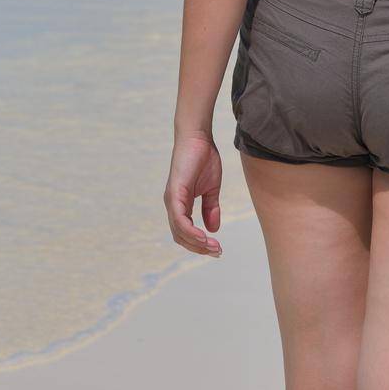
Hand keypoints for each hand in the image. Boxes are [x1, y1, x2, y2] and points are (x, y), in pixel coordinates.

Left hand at [164, 133, 222, 255]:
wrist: (198, 138)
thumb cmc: (203, 158)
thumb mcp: (211, 188)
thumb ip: (211, 208)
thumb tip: (214, 230)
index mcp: (180, 204)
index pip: (185, 233)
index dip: (200, 244)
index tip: (217, 249)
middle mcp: (173, 205)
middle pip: (181, 237)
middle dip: (199, 248)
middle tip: (217, 251)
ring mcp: (172, 200)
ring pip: (179, 232)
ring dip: (197, 243)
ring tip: (213, 247)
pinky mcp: (174, 193)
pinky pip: (180, 220)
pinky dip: (191, 232)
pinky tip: (203, 237)